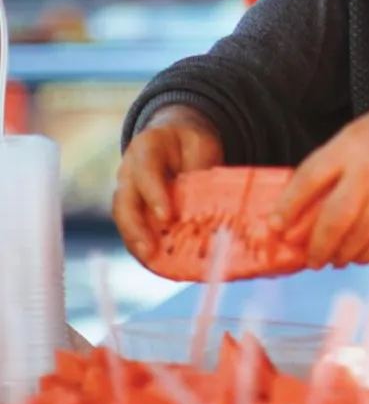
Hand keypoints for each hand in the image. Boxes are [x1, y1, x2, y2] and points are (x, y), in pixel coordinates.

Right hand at [114, 106, 223, 258]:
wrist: (176, 139)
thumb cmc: (191, 143)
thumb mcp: (201, 145)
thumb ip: (200, 170)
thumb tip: (209, 204)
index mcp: (147, 147)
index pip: (146, 170)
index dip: (154, 195)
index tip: (167, 217)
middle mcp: (129, 170)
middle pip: (123, 200)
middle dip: (135, 228)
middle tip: (150, 250)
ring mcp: (127, 191)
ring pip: (123, 219)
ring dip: (135, 242)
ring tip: (151, 262)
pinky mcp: (133, 209)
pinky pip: (132, 229)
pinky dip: (141, 246)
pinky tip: (156, 263)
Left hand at [271, 91, 368, 268]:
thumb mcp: (362, 130)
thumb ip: (336, 160)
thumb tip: (310, 196)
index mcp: (351, 146)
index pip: (307, 180)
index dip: (288, 207)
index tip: (277, 225)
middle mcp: (367, 174)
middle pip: (330, 221)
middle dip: (314, 245)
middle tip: (308, 256)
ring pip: (354, 240)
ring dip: (338, 254)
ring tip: (332, 258)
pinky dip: (365, 254)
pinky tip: (358, 254)